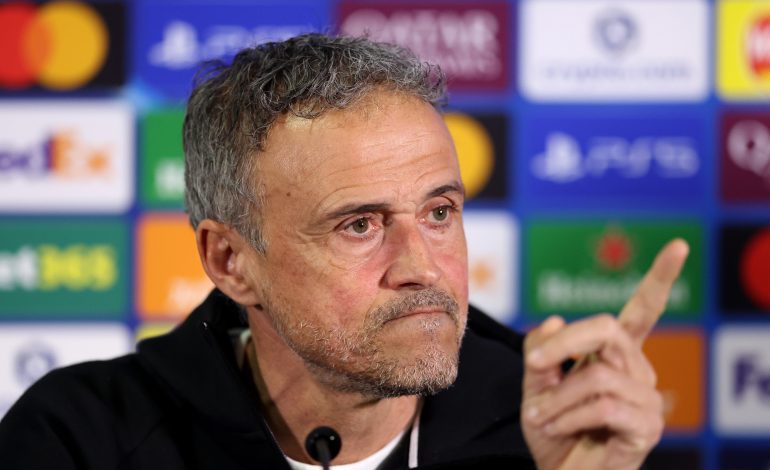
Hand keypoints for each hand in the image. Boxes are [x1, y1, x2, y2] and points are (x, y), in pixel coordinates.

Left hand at [521, 238, 689, 469]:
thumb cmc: (553, 429)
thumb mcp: (537, 383)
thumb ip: (542, 351)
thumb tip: (555, 322)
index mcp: (615, 353)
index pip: (642, 311)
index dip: (660, 279)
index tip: (679, 246)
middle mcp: (637, 369)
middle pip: (607, 329)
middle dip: (563, 345)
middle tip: (534, 365)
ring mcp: (646, 398)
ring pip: (596, 375)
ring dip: (556, 397)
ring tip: (538, 416)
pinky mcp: (646, 426)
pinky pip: (602, 406)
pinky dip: (567, 415)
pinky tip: (554, 427)